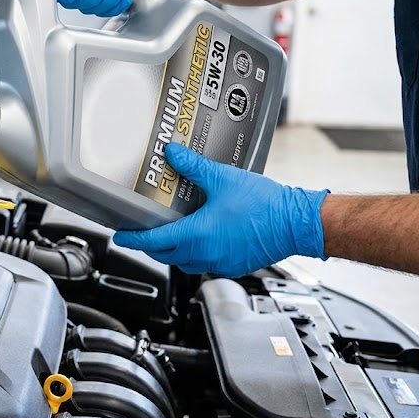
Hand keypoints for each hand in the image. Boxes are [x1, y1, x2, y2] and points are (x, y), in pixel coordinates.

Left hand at [112, 143, 328, 276]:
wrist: (298, 222)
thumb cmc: (267, 206)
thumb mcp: (223, 179)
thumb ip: (193, 166)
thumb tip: (173, 153)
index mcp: (198, 236)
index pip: (154, 241)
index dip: (133, 238)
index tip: (120, 236)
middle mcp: (206, 254)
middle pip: (165, 254)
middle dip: (149, 245)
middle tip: (140, 233)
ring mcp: (220, 262)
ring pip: (184, 261)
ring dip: (171, 250)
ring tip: (166, 234)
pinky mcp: (234, 264)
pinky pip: (204, 263)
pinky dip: (193, 253)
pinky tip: (198, 238)